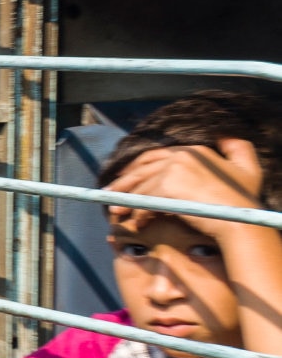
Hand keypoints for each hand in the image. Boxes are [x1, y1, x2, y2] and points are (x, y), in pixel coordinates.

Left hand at [110, 138, 269, 232]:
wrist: (242, 220)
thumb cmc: (243, 199)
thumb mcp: (246, 166)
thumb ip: (235, 146)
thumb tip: (223, 134)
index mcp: (194, 149)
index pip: (156, 155)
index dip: (138, 166)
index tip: (126, 175)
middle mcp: (181, 156)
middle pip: (143, 168)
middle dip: (125, 182)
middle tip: (111, 193)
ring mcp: (173, 170)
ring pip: (141, 187)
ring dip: (127, 201)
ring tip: (116, 211)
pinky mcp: (167, 188)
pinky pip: (145, 202)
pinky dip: (140, 214)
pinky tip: (138, 223)